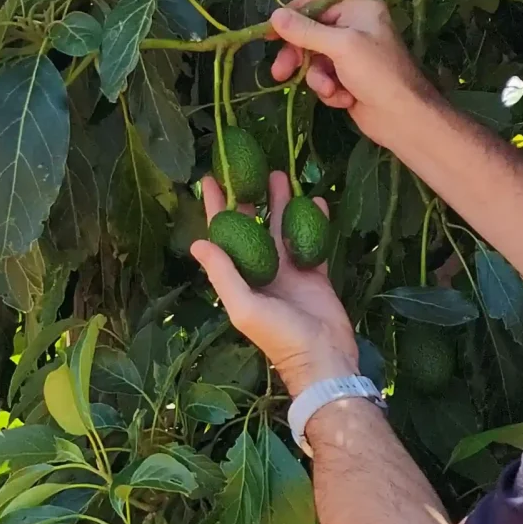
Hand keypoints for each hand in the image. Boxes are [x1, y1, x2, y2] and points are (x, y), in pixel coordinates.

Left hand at [190, 172, 358, 396]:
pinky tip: (317, 200)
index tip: (209, 179)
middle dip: (251, 197)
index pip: (224, 235)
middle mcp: (263, 271)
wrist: (324, 357)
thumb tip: (198, 242)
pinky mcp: (316, 275)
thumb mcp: (245, 307)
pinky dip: (314, 222)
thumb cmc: (280, 336)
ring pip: (283, 229)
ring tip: (282, 174)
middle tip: (250, 167)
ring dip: (282, 203)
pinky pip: (313, 242)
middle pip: (253, 226)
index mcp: (241, 278)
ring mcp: (290, 272)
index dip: (216, 208)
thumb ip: (224, 274)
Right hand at [269, 0, 437, 146]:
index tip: (268, 33)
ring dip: (319, 79)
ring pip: (316, 61)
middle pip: (311, 34)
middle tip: (281, 73)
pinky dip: (331, 90)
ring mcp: (353, 55)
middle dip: (300, 56)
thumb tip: (274, 15)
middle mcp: (356, 27)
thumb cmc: (377, 74)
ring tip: (330, 90)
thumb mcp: (341, 46)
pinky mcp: (349, 79)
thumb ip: (306, 31)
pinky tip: (345, 99)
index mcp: (359, 8)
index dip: (291, 17)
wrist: (403, 118)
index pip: (316, 3)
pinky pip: (326, 79)